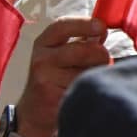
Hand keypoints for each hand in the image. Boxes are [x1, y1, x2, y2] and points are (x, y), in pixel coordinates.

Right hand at [16, 16, 111, 136]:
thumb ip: (81, 40)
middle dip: (101, 55)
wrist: (34, 112)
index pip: (63, 26)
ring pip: (88, 71)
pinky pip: (84, 89)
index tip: (102, 27)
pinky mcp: (53, 99)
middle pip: (85, 50)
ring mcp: (45, 80)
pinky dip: (90, 90)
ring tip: (87, 78)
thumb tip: (102, 31)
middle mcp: (42, 59)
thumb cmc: (55, 77)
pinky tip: (81, 92)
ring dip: (96, 75)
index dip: (85, 24)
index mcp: (44, 43)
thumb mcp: (61, 53)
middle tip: (102, 61)